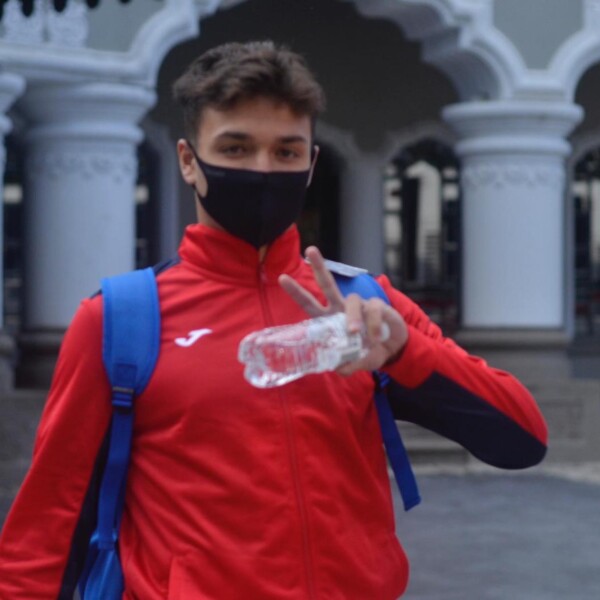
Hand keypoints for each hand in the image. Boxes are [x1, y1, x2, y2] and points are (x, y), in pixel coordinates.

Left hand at [278, 246, 408, 374]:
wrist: (394, 349)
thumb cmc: (369, 352)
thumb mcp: (356, 362)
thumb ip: (347, 365)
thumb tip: (338, 369)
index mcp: (330, 320)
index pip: (309, 304)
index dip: (296, 292)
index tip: (282, 278)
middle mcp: (342, 308)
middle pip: (327, 284)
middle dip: (319, 267)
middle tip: (310, 250)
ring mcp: (360, 305)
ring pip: (351, 301)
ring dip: (352, 318)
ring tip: (355, 333)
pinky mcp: (378, 306)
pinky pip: (373, 311)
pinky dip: (373, 324)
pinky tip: (375, 337)